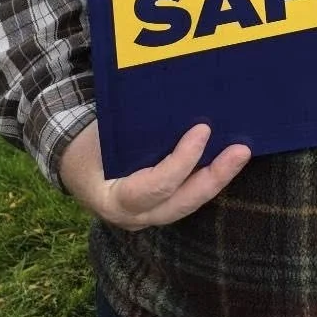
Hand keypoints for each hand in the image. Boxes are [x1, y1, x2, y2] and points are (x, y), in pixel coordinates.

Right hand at [59, 121, 249, 229]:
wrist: (75, 163)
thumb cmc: (87, 145)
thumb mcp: (99, 136)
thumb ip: (131, 128)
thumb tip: (171, 101)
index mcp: (112, 199)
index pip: (155, 187)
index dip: (181, 161)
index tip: (202, 130)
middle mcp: (134, 216)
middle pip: (181, 204)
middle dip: (214, 178)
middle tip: (240, 150)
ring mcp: (149, 216)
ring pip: (189, 203)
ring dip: (218, 179)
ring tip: (241, 153)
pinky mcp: (161, 207)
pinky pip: (188, 196)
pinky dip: (208, 178)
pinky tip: (228, 159)